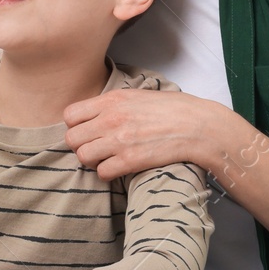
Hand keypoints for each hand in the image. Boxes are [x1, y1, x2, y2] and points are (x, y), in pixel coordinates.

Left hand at [62, 85, 218, 179]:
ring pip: (83, 157)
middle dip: (82, 145)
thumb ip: (113, 104)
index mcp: (112, 100)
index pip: (70, 115)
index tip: (88, 131)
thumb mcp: (138, 95)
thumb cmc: (172, 110)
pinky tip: (120, 167)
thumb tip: (94, 115)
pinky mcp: (130, 160)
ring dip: (93, 161)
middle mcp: (111, 119)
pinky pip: (101, 173)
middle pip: (72, 139)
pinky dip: (108, 173)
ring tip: (108, 159)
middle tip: (97, 148)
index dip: (76, 126)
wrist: (198, 125)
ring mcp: (119, 140)